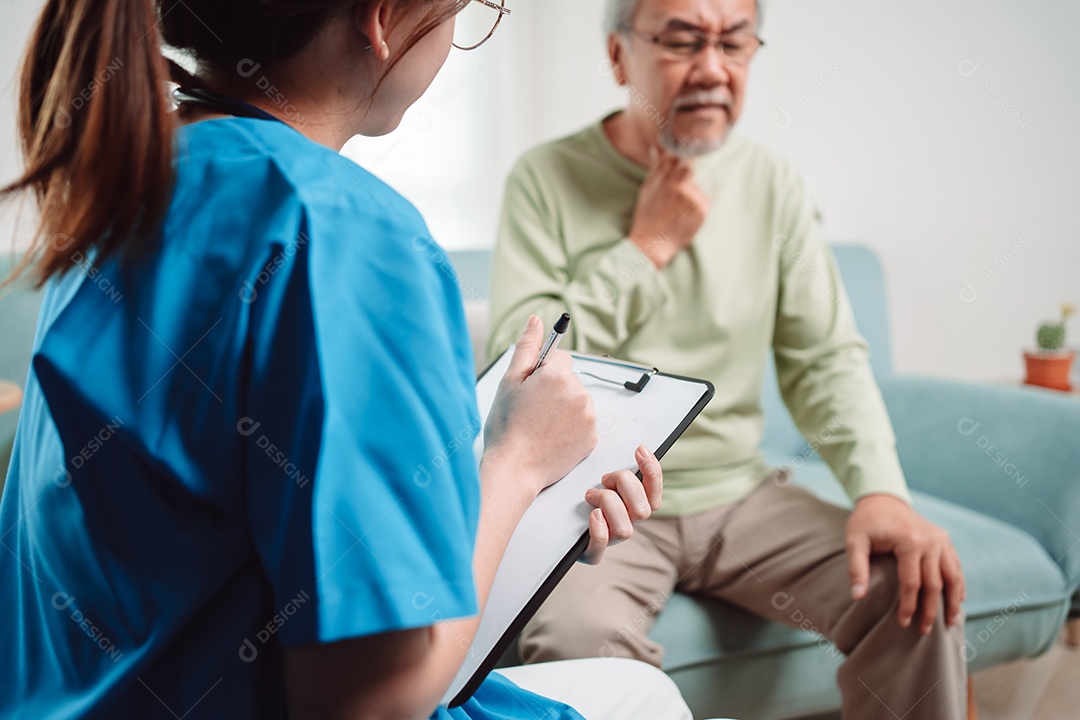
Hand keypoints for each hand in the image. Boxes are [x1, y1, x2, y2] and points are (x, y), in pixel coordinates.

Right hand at [482, 315, 597, 495]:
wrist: (514, 469)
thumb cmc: (506, 427)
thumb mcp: (510, 381)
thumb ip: (527, 347)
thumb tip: (536, 320)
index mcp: (558, 375)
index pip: (560, 356)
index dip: (542, 371)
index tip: (532, 387)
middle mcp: (579, 393)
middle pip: (570, 378)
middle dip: (554, 388)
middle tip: (532, 410)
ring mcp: (589, 416)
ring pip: (577, 399)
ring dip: (564, 407)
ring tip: (541, 425)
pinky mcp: (592, 437)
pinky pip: (584, 420)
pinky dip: (571, 426)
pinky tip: (552, 436)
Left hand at [580, 445, 662, 564]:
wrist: (555, 522)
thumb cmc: (581, 495)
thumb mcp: (600, 476)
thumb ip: (614, 467)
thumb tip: (623, 447)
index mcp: (634, 504)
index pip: (654, 491)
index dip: (652, 470)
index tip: (639, 450)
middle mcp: (627, 523)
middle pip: (644, 510)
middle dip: (624, 486)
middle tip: (604, 478)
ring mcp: (610, 539)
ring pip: (625, 529)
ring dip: (608, 505)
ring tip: (590, 495)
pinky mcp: (592, 552)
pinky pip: (602, 544)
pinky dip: (599, 529)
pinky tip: (592, 515)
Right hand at [627, 146, 709, 268]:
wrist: (652, 243)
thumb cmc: (647, 216)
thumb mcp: (647, 189)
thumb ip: (656, 168)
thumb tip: (656, 148)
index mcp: (664, 177)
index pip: (678, 155)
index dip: (681, 157)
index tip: (680, 160)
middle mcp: (679, 184)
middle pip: (689, 169)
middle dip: (684, 179)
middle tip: (676, 196)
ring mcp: (692, 196)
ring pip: (696, 188)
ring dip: (691, 196)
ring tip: (677, 212)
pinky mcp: (701, 209)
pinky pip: (704, 201)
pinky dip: (697, 208)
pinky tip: (684, 218)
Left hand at [846, 495, 965, 634]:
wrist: (882, 500)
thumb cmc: (866, 523)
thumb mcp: (854, 541)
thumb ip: (856, 568)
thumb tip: (857, 597)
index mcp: (909, 541)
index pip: (912, 582)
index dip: (908, 605)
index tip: (903, 623)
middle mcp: (930, 541)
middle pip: (935, 584)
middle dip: (930, 610)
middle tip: (924, 632)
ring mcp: (941, 540)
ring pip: (953, 577)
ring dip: (952, 602)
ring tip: (950, 624)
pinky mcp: (945, 540)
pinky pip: (955, 566)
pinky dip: (958, 585)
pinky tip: (957, 602)